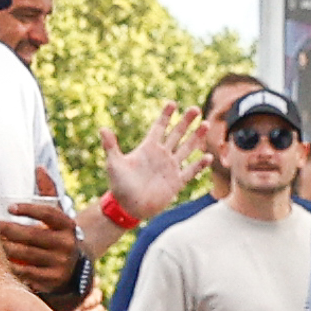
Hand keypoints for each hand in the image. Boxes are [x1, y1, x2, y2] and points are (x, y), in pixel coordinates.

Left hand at [0, 173, 82, 294]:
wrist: (73, 269)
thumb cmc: (56, 235)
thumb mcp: (57, 216)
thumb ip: (48, 192)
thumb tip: (39, 168)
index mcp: (67, 226)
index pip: (49, 214)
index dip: (29, 209)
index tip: (9, 207)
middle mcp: (66, 245)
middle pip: (33, 236)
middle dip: (9, 230)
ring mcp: (60, 264)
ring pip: (27, 255)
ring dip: (6, 248)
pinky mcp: (51, 281)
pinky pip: (26, 273)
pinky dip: (10, 267)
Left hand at [95, 104, 196, 226]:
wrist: (128, 207)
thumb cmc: (119, 186)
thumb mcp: (114, 164)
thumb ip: (110, 146)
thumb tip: (102, 128)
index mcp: (148, 148)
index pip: (159, 127)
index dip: (165, 115)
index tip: (172, 102)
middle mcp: (161, 155)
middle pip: (176, 134)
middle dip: (186, 121)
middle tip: (195, 109)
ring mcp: (170, 168)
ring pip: (186, 148)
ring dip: (196, 137)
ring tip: (206, 124)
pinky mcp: (176, 182)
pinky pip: (190, 171)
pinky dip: (199, 164)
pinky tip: (208, 156)